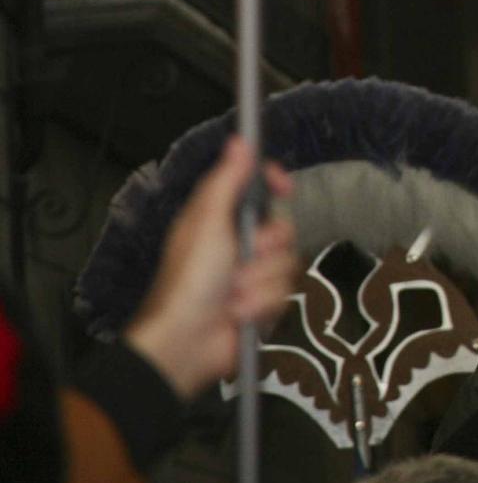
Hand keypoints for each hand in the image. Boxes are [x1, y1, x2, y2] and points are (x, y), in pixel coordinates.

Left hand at [126, 137, 298, 401]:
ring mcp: (252, 275)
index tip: (284, 187)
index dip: (273, 184)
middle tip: (244, 259)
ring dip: (260, 283)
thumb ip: (227, 181)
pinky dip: (261, 305)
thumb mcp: (207, 223)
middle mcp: (238, 244)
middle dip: (267, 249)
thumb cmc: (189, 280)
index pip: (257, 188)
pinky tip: (240, 314)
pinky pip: (284, 295)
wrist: (186, 341)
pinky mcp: (263, 303)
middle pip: (283, 228)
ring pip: (286, 265)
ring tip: (234, 296)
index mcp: (220, 219)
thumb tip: (240, 140)